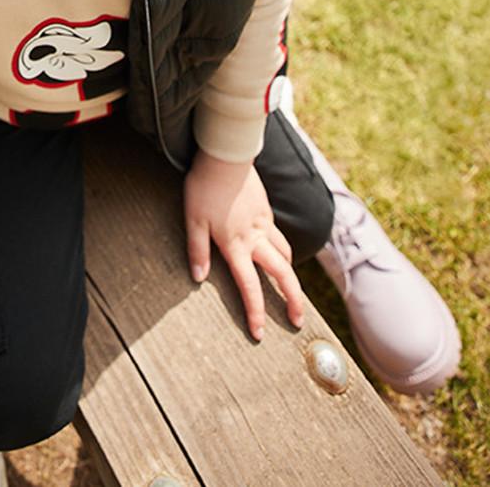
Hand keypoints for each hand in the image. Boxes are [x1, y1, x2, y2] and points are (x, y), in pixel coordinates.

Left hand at [184, 149, 303, 339]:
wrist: (225, 154)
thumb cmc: (204, 187)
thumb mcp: (192, 219)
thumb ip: (197, 250)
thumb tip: (198, 278)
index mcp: (236, 244)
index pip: (249, 286)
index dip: (255, 312)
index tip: (260, 334)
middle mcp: (255, 237)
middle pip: (283, 274)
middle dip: (292, 300)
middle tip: (297, 321)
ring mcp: (264, 222)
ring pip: (285, 254)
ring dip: (290, 275)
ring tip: (290, 290)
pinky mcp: (266, 210)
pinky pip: (278, 235)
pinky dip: (281, 250)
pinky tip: (274, 251)